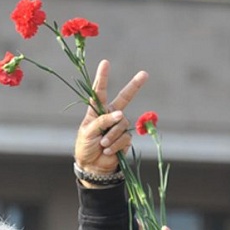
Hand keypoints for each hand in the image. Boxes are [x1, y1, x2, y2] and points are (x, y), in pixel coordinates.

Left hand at [74, 60, 147, 176]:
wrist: (92, 166)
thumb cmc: (84, 146)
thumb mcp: (87, 132)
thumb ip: (102, 121)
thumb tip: (120, 114)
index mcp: (97, 111)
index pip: (99, 91)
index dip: (102, 77)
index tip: (105, 63)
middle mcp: (110, 115)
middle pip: (124, 98)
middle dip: (135, 85)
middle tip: (145, 74)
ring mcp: (118, 126)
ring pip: (122, 123)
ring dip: (111, 135)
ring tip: (102, 144)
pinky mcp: (125, 138)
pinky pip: (125, 137)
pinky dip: (115, 144)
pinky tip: (108, 150)